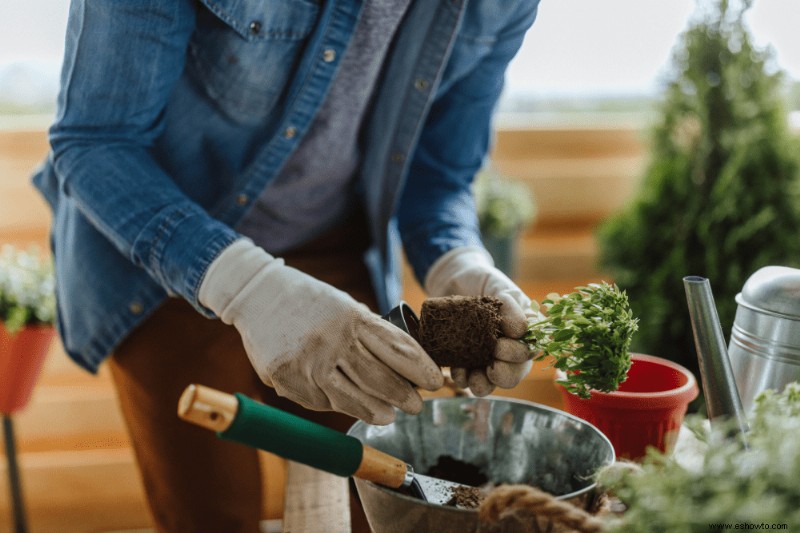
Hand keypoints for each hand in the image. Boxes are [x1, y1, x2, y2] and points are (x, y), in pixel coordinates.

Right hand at [199, 239, 443, 424]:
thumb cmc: (309, 301)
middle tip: (417, 406)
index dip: (421, 369)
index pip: (397, 348)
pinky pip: (320, 402)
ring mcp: (308, 362)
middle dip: (404, 396)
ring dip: (376, 411)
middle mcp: (332, 340)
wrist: (257, 294)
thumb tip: (404, 367)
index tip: (436, 382)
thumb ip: (369, 333)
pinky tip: (346, 403)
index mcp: (352, 317)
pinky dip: (336, 406)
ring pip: (352, 399)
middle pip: (380, 379)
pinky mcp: (287, 379)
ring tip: (389, 416)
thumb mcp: (344, 306)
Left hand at [424, 246, 536, 395]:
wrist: (452, 279)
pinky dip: (463, 378)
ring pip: (491, 382)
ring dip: (482, 384)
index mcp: (524, 333)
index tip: (500, 347)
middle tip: (492, 369)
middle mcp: (509, 350)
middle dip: (504, 376)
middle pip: (514, 373)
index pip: (530, 351)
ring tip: (472, 378)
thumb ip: (513, 306)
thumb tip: (520, 331)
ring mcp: (487, 358)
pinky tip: (457, 372)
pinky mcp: (466, 361)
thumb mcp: (501, 288)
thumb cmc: (483, 282)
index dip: (518, 355)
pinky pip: (467, 378)